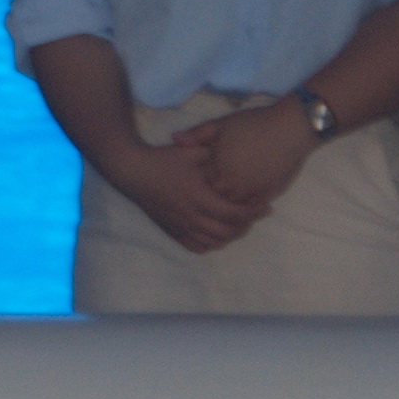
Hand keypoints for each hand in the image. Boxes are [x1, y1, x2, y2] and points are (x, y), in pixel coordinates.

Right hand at [96, 135, 269, 253]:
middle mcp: (191, 216)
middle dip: (246, 225)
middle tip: (253, 214)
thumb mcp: (192, 152)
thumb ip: (216, 156)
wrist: (133, 171)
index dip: (253, 212)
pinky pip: (197, 247)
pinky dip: (211, 244)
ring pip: (214, 242)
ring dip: (230, 236)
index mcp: (199, 197)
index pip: (235, 213)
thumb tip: (239, 157)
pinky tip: (216, 232)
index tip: (265, 205)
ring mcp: (181, 226)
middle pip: (228, 232)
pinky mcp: (172, 231)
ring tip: (237, 223)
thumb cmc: (164, 159)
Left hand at [195, 98, 320, 209]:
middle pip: (214, 198)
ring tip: (223, 199)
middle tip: (206, 193)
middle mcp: (232, 183)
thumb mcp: (222, 124)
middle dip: (210, 196)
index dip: (198, 180)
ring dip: (227, 205)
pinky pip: (250, 211)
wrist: (290, 129)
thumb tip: (174, 139)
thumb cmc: (254, 124)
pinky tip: (242, 201)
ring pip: (231, 208)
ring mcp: (250, 192)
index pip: (200, 182)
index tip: (194, 178)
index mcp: (217, 166)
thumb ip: (197, 134)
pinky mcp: (267, 196)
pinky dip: (244, 209)